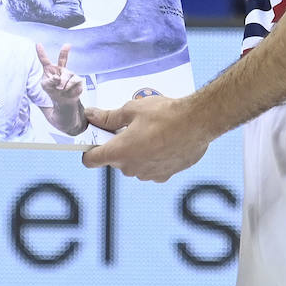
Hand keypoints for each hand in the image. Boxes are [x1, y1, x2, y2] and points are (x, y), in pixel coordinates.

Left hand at [36, 44, 82, 104]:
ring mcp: (70, 73)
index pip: (44, 59)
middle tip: (68, 45)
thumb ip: (50, 81)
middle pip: (63, 58)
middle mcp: (60, 68)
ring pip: (66, 77)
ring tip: (61, 90)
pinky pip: (73, 82)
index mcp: (49, 68)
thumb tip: (57, 77)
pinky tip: (68, 92)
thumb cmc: (52, 90)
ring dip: (62, 86)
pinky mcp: (77, 79)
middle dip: (65, 51)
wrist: (64, 99)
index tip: (38, 44)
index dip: (41, 52)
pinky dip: (69, 90)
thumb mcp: (46, 86)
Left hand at [81, 94, 211, 181]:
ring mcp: (148, 174)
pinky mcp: (164, 176)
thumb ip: (108, 117)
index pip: (91, 160)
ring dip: (135, 152)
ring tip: (149, 132)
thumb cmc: (165, 114)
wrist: (197, 123)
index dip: (88, 150)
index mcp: (119, 152)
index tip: (94, 140)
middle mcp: (131, 168)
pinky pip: (149, 168)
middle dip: (116, 145)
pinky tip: (161, 142)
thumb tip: (91, 116)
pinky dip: (151, 158)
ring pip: (132, 164)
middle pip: (113, 160)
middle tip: (127, 127)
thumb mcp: (132, 110)